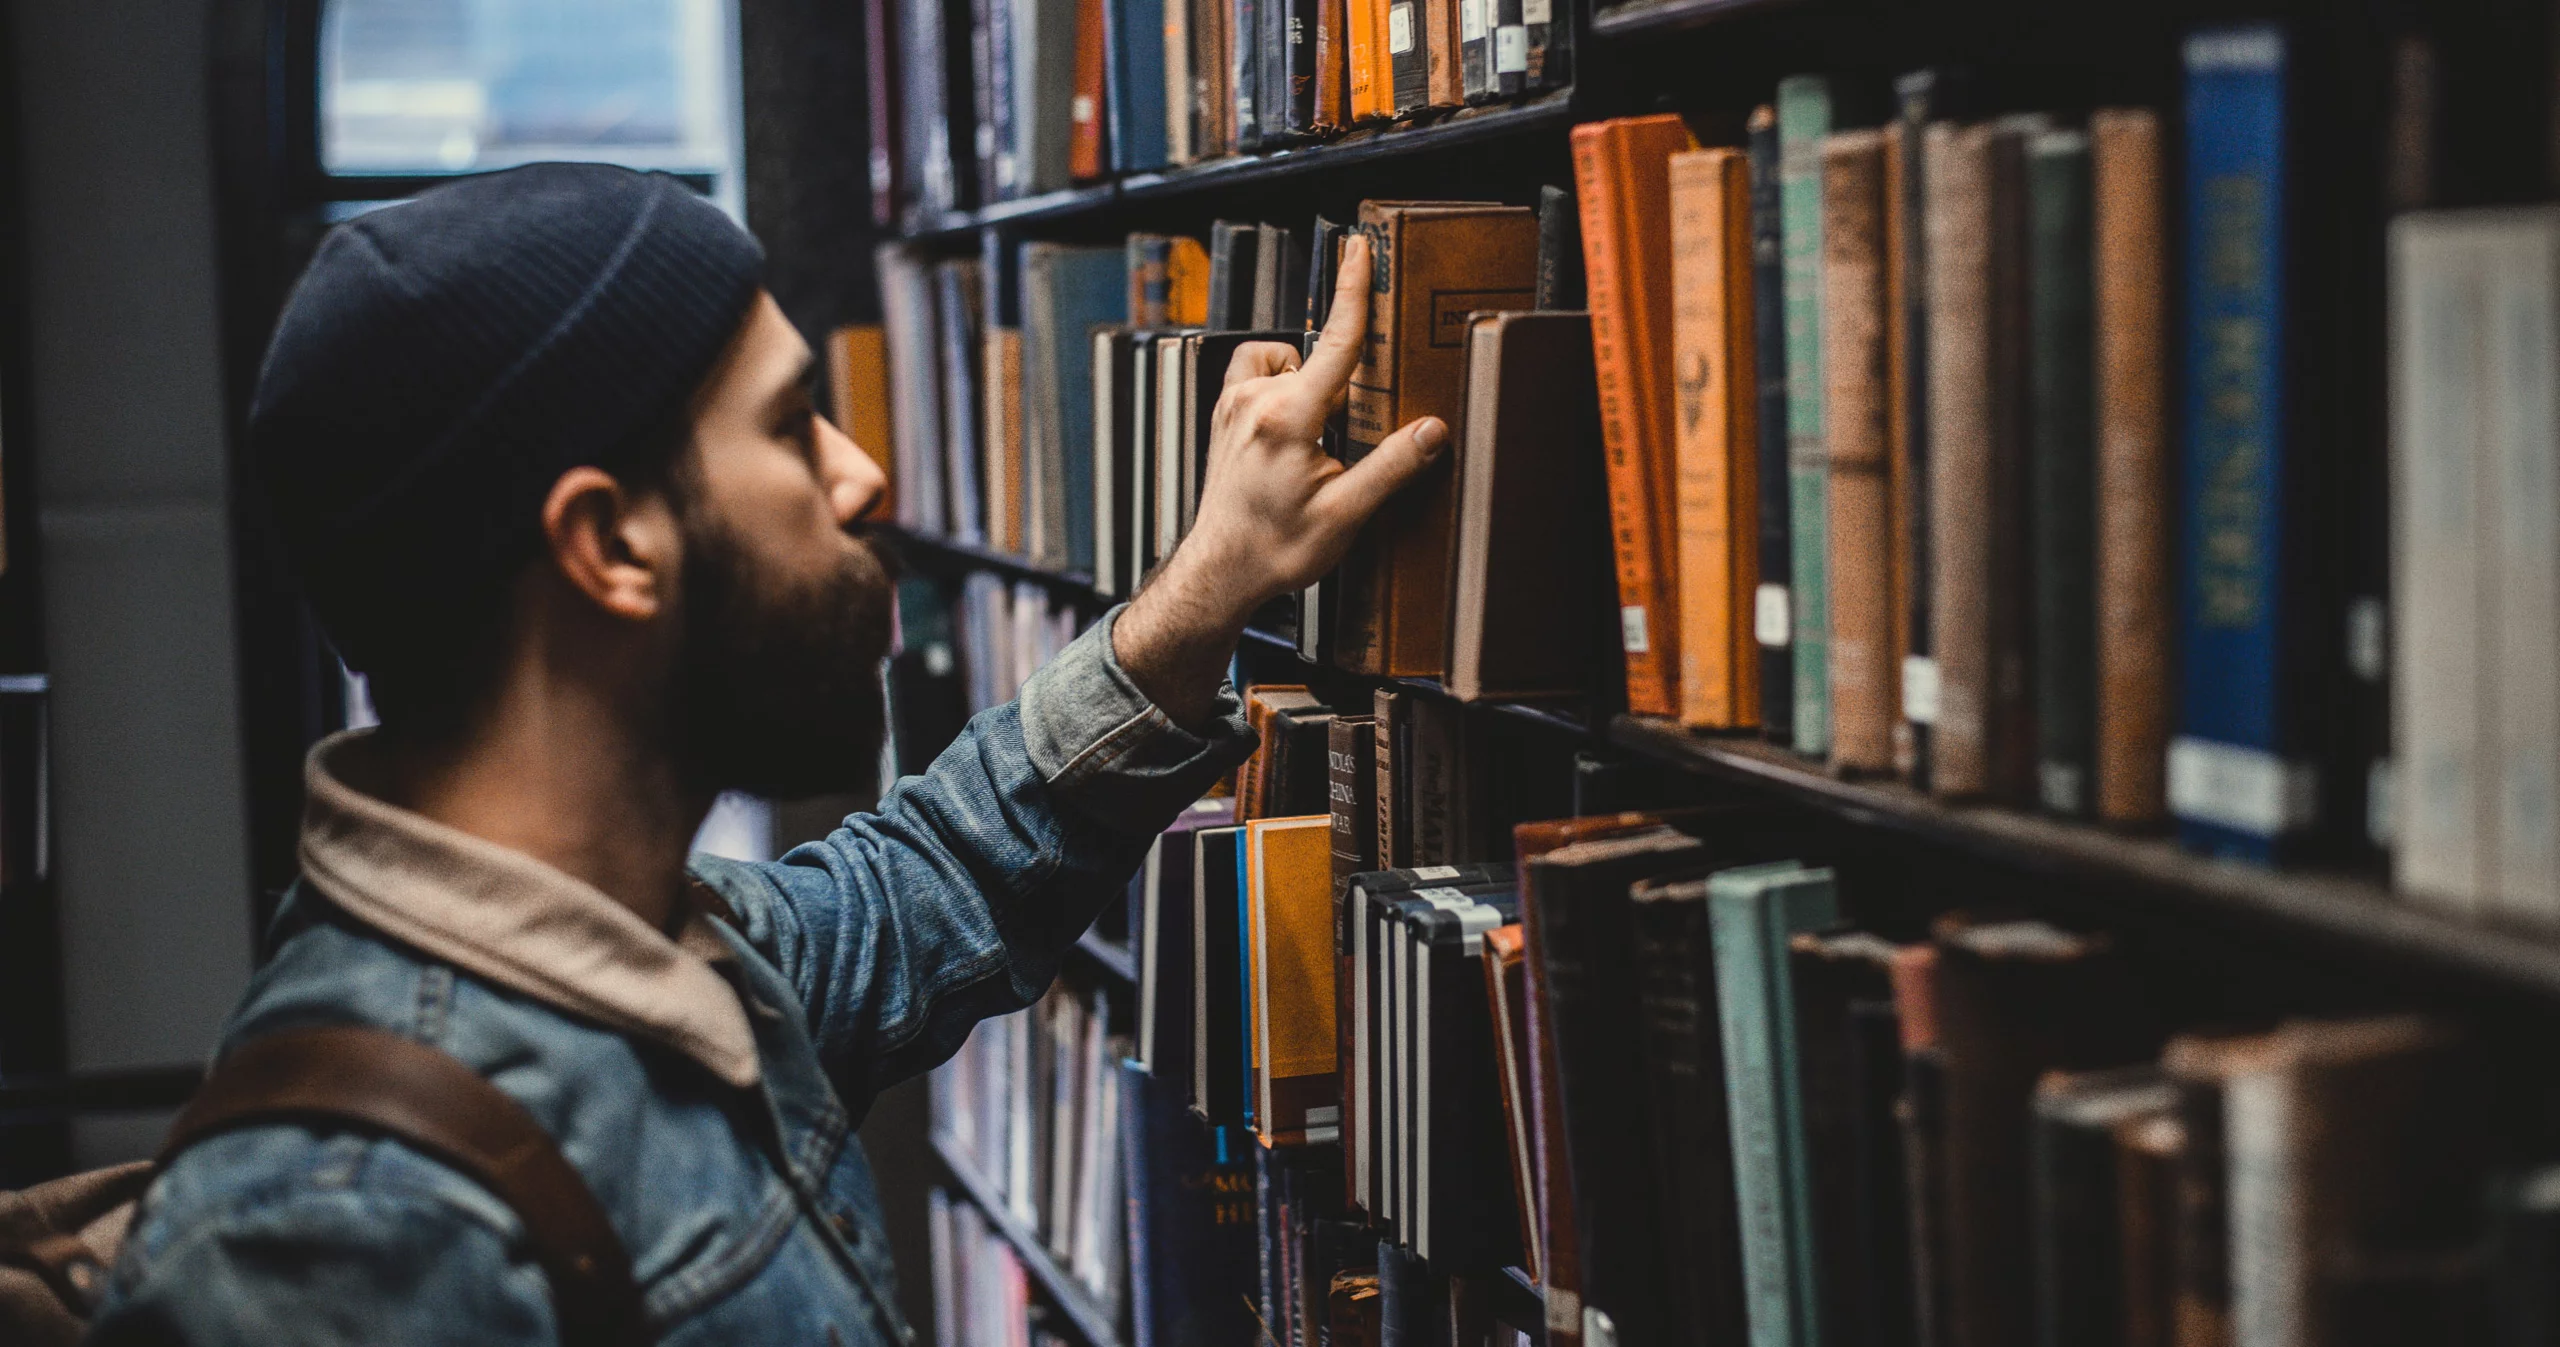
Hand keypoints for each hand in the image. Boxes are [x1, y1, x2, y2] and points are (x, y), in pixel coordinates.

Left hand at [1114, 233, 1449, 726]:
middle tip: (1343, 443)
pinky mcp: (1223, 413)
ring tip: (1318, 439)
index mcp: (1288, 420)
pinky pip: (1259, 374)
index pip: (1335, 343)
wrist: (1222, 570)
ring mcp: (1233, 405)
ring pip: (1287, 364)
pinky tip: (1294, 426)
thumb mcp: (1345, 515)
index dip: (1354, 292)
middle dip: (1344, 388)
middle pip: (1319, 361)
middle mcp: (1254, 402)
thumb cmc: (1276, 548)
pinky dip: (1282, 386)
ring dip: (1310, 386)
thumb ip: (1391, 467)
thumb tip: (1433, 431)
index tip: (1361, 249)